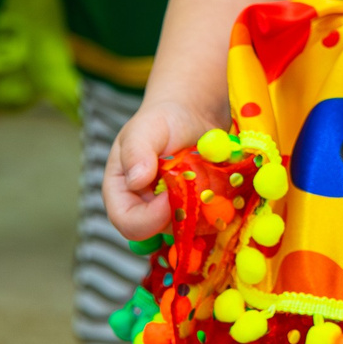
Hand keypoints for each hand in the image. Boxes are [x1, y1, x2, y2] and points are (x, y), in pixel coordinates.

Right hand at [103, 96, 224, 240]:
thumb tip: (136, 181)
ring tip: (208, 173)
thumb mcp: (146, 129)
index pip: (129, 223)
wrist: (193, 113)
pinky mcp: (195, 206)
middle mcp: (145, 206)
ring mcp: (172, 209)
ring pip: (189, 226)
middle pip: (161, 230)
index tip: (171, 196)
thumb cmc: (163, 118)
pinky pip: (209, 218)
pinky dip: (217, 203)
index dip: (150, 218)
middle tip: (197, 182)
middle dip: (182, 211)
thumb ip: (137, 152)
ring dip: (203, 206)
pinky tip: (220, 179)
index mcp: (122, 192)